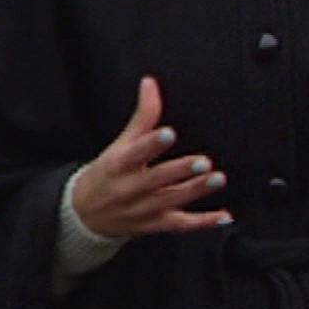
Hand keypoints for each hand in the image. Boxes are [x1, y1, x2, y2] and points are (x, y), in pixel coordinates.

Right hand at [71, 76, 231, 236]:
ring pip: (171, 201)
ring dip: (196, 191)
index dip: (151, 144)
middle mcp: (129, 189)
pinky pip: (180, 226)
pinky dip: (203, 223)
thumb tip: (150, 82)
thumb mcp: (120, 144)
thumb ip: (142, 116)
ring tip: (218, 179)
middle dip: (180, 171)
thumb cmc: (108, 172)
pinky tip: (224, 216)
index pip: (135, 153)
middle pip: (156, 180)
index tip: (169, 133)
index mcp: (118, 164)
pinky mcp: (155, 225)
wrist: (84, 216)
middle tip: (204, 161)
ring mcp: (143, 210)